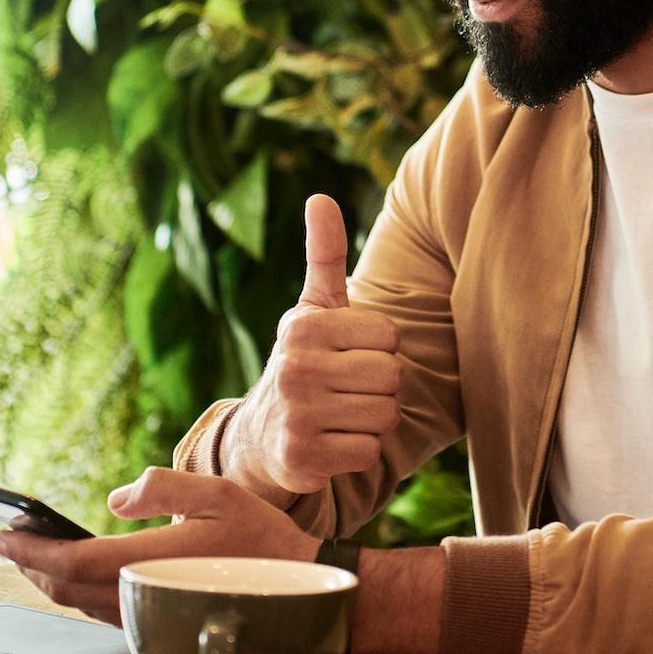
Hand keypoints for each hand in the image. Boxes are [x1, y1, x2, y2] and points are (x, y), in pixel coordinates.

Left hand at [0, 468, 319, 625]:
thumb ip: (162, 488)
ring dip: (49, 578)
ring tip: (31, 551)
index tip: (0, 534)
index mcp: (151, 561)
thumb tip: (115, 499)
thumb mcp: (215, 493)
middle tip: (6, 538)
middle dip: (31, 563)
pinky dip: (75, 590)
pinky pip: (101, 609)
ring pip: (80, 603)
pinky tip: (72, 571)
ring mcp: (148, 612)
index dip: (30, 551)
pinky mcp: (156, 619)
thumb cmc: (259, 537)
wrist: (296, 588)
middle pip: (66, 588)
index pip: (72, 562)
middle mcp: (143, 594)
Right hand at [229, 194, 402, 496]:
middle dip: (380, 386)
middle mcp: (295, 367)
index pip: (389, 336)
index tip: (349, 355)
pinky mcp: (302, 457)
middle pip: (392, 376)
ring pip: (385, 415)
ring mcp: (296, 414)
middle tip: (348, 389)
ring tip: (341, 414)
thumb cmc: (304, 362)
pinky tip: (332, 443)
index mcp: (304, 326)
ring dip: (372, 420)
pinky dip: (358, 452)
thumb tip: (321, 196)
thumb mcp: (312, 308)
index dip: (379, 349)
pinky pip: (369, 452)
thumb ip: (325, 255)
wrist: (260, 436)